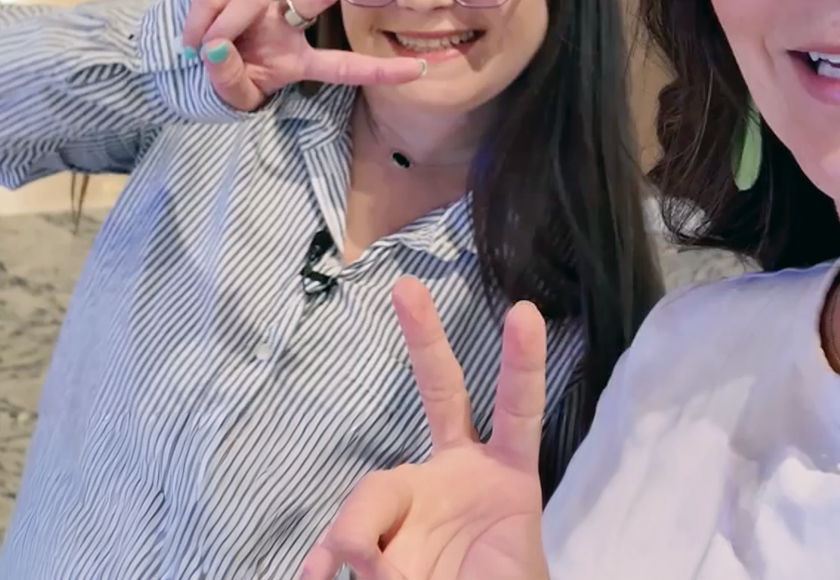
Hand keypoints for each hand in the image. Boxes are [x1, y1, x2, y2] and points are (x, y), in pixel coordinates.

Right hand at [180, 0, 426, 110]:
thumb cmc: (225, 81)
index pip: (343, 66)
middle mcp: (283, 23)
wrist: (186, 66)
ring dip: (222, 31)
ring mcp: (255, 4)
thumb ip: (230, 80)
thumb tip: (217, 48)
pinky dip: (197, 26)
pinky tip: (190, 41)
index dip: (378, 71)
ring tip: (202, 52)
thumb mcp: (232, 96)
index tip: (417, 68)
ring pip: (246, 5)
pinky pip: (212, 2)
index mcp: (297, 59)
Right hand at [298, 278, 551, 579]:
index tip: (524, 313)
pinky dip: (324, 556)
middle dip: (424, 338)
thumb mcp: (506, 575)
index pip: (516, 412)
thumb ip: (453, 551)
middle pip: (441, 393)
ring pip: (372, 490)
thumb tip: (367, 554)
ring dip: (362, 534)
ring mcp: (415, 501)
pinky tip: (315, 573)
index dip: (521, 364)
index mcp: (505, 478)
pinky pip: (343, 538)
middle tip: (406, 288)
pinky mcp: (379, 539)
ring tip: (382, 578)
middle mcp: (456, 475)